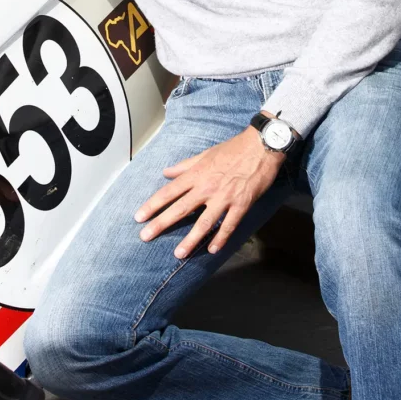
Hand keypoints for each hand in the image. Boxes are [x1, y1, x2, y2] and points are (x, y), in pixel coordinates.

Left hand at [134, 119, 284, 259]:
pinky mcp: (241, 204)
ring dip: (190, 239)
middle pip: (180, 208)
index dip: (153, 204)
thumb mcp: (205, 154)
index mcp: (197, 174)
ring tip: (178, 254)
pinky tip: (212, 250)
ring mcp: (224, 197)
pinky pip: (228, 225)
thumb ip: (185, 165)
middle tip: (145, 236)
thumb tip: (166, 172)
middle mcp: (207, 187)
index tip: (139, 217)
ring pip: (204, 222)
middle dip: (161, 223)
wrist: (261, 146)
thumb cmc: (233, 148)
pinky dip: (220, 238)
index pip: (169, 191)